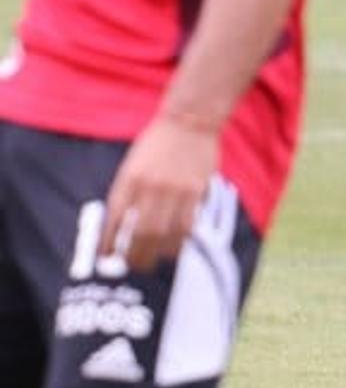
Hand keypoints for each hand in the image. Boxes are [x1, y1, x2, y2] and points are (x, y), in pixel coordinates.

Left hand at [101, 117, 218, 271]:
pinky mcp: (196, 190)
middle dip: (135, 255)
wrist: (190, 120)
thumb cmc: (159, 141)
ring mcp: (174, 190)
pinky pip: (187, 223)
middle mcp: (150, 187)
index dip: (109, 242)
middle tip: (134, 266)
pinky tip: (175, 247)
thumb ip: (129, 190)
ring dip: (158, 252)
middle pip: (140, 232)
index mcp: (129, 179)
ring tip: (154, 261)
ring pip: (165, 233)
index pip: (114, 218)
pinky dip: (179, 240)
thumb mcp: (134, 163)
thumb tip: (126, 223)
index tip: (107, 258)